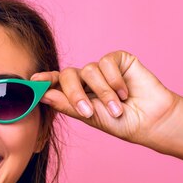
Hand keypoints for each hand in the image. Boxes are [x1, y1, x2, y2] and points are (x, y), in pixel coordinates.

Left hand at [32, 50, 180, 145]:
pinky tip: (125, 92)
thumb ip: (67, 104)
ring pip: (88, 70)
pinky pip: (107, 62)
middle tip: (88, 111)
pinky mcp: (118, 60)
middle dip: (75, 93)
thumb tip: (43, 94)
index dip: (44, 80)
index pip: (55, 83)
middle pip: (68, 75)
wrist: (149, 121)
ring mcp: (102, 68)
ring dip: (103, 93)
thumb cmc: (121, 122)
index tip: (33, 81)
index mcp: (75, 93)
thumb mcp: (90, 116)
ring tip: (117, 109)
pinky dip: (115, 80)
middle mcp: (86, 79)